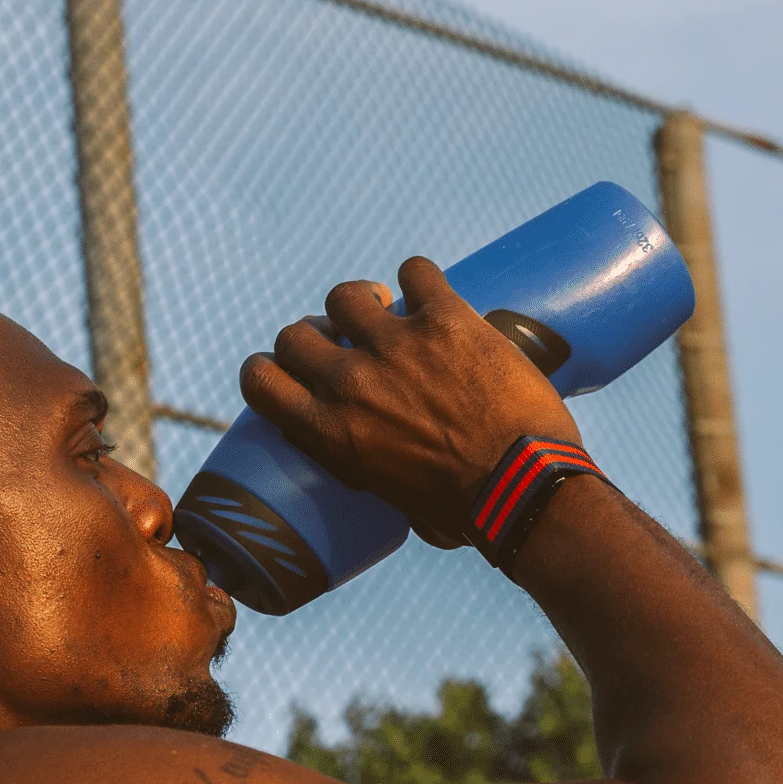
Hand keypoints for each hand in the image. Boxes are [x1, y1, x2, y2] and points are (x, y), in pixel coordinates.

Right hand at [239, 257, 581, 546]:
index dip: (269, 369)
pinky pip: (416, 271)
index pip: (259, 380)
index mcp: (328, 432)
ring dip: (362, 303)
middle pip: (296, 334)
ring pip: (346, 295)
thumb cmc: (465, 512)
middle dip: (317, 338)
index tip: (292, 372)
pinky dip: (422, 280)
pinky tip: (433, 295)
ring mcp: (395, 345)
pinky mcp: (444, 319)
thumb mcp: (389, 500)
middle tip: (347, 347)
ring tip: (388, 313)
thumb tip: (377, 471)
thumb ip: (369, 471)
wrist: (523, 486)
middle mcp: (349, 383)